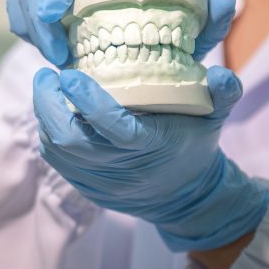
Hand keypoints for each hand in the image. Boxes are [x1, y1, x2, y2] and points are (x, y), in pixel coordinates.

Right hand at [5, 0, 234, 66]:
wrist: (151, 67)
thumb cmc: (170, 46)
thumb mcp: (191, 41)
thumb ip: (207, 24)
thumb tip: (225, 5)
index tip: (57, 12)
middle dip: (38, 8)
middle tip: (56, 53)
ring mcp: (60, 1)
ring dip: (29, 22)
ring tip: (54, 57)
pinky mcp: (44, 21)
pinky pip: (19, 16)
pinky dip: (24, 30)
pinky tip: (45, 54)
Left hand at [32, 65, 268, 251]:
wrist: (183, 197)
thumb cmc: (194, 146)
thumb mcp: (214, 119)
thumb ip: (223, 94)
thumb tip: (222, 71)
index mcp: (153, 146)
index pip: (116, 128)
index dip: (89, 102)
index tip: (69, 74)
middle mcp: (122, 168)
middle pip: (72, 140)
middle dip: (50, 105)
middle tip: (46, 74)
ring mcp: (99, 181)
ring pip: (57, 150)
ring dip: (44, 115)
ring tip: (45, 84)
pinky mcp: (85, 186)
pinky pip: (55, 160)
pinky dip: (47, 132)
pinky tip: (49, 109)